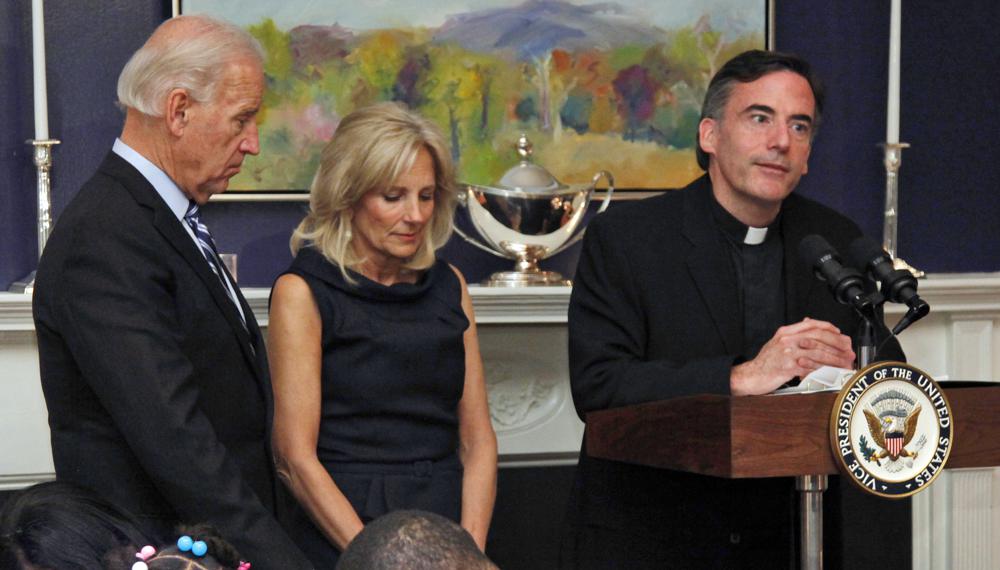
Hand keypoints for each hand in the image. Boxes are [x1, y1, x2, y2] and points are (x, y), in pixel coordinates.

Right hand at [730, 318, 854, 395]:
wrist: (750, 376)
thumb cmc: (765, 362)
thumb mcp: (777, 342)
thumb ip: (793, 333)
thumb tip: (808, 322)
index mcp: (785, 332)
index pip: (811, 324)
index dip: (829, 327)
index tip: (840, 333)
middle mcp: (787, 340)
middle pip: (818, 337)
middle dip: (837, 343)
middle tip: (849, 349)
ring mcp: (787, 353)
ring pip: (818, 352)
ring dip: (835, 358)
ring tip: (845, 363)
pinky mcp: (788, 368)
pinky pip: (811, 367)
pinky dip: (824, 370)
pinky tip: (832, 372)